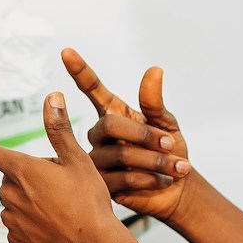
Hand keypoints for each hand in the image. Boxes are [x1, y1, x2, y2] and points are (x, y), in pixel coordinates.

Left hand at [0, 92, 149, 242]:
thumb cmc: (89, 202)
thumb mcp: (78, 160)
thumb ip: (59, 128)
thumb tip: (52, 96)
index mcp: (21, 169)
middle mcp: (8, 193)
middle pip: (12, 177)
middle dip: (32, 178)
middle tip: (62, 189)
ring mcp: (9, 219)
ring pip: (17, 201)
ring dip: (34, 202)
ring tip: (63, 210)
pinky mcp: (14, 240)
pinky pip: (19, 225)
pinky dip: (34, 224)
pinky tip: (55, 228)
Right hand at [63, 48, 198, 223]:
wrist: (177, 190)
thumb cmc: (170, 151)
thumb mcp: (167, 124)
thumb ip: (154, 102)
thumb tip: (155, 70)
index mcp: (113, 113)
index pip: (92, 89)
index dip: (79, 71)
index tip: (66, 51)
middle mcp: (100, 134)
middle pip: (109, 125)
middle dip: (143, 135)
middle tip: (170, 144)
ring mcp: (97, 160)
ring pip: (118, 154)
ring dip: (154, 161)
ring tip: (177, 168)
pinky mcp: (101, 185)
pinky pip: (121, 179)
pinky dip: (148, 179)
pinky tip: (163, 180)